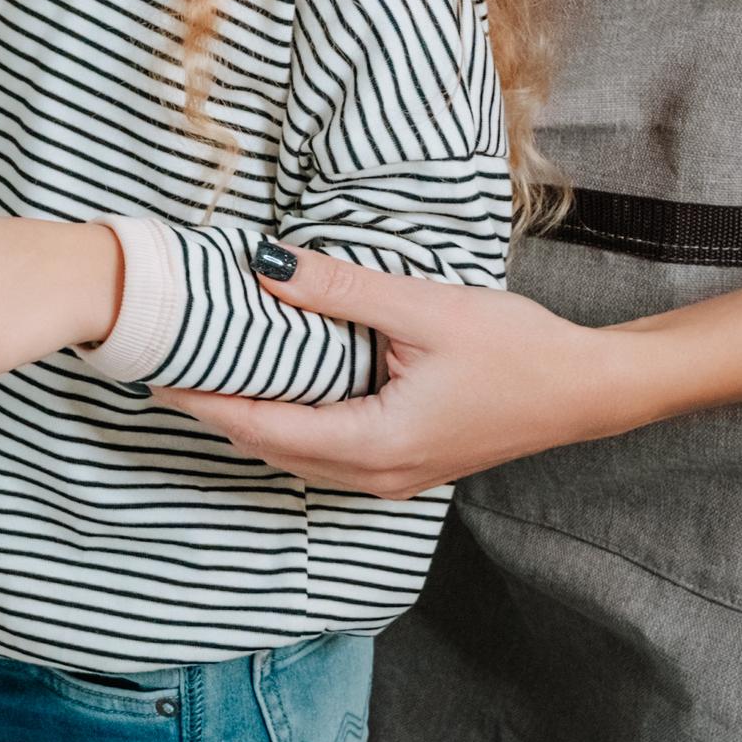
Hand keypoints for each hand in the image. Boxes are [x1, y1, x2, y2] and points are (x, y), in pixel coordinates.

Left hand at [152, 248, 648, 499]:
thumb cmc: (515, 348)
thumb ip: (338, 289)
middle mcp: (377, 473)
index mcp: (376, 443)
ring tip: (202, 377)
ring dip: (249, 421)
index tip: (154, 374)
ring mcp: (394, 475)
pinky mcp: (406, 462)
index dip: (205, 401)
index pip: (264, 428)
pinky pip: (325, 452)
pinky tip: (271, 390)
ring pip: (297, 456)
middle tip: (161, 370)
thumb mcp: (421, 307)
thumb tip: (263, 266)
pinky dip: (287, 426)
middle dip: (215, 412)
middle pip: (271, 449)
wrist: (587, 389)